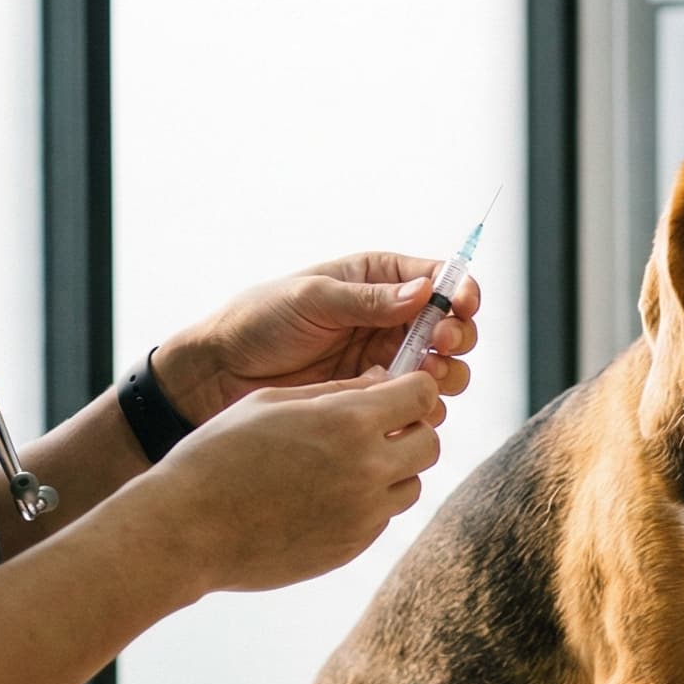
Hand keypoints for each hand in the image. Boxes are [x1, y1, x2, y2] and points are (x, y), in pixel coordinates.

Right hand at [133, 369, 442, 595]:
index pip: (423, 395)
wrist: (186, 528)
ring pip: (411, 485)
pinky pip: (382, 518)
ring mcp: (364, 514)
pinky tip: (324, 496)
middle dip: (410, 431)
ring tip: (345, 464)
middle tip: (376, 429)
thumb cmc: (219, 454)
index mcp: (349, 422)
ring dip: (391, 471)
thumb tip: (384, 382)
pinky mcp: (353, 547)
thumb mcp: (272, 402)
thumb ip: (337, 391)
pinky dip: (367, 504)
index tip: (396, 392)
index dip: (413, 389)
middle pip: (430, 443)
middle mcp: (367, 469)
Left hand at [154, 252, 482, 426]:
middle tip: (438, 346)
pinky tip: (409, 405)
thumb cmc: (258, 322)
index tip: (461, 307)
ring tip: (424, 377)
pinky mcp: (377, 395)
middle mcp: (390, 317)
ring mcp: (386, 358)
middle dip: (456, 336)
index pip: (437, 279)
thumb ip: (369, 299)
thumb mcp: (312, 299)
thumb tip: (424, 292)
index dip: (459, 292)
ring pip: (445, 366)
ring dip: (447, 372)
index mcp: (378, 279)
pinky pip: (417, 401)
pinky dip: (425, 404)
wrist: (221, 374)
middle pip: (452, 326)